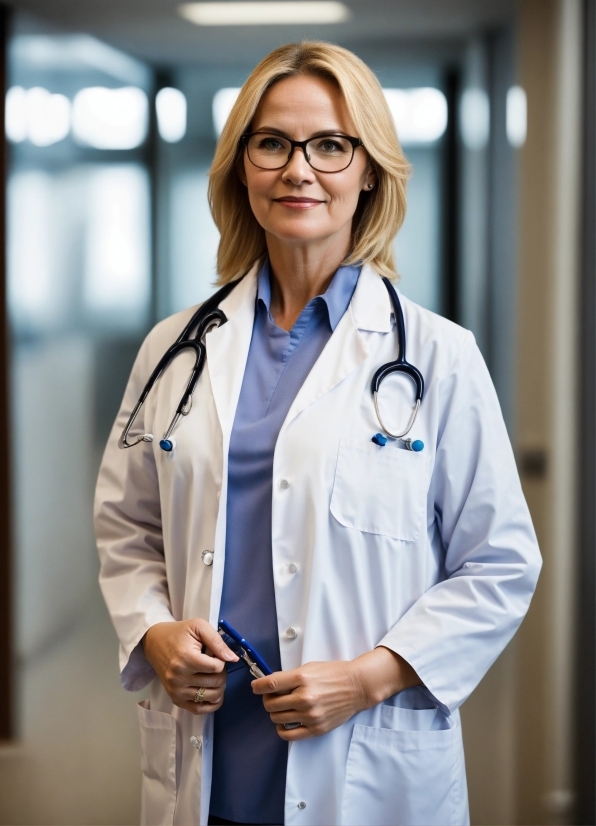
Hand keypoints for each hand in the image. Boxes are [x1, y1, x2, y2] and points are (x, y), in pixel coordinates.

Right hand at [143, 619, 237, 714]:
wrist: (154, 642)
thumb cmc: (179, 633)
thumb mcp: (198, 627)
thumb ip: (217, 642)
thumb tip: (233, 659)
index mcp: (186, 659)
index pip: (216, 667)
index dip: (222, 660)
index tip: (215, 654)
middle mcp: (179, 678)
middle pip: (215, 683)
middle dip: (222, 673)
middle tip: (215, 665)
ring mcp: (176, 691)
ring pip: (210, 697)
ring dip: (219, 687)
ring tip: (213, 676)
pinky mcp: (175, 699)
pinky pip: (198, 710)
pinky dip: (210, 704)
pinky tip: (214, 694)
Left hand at [252, 647, 420, 739]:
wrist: (356, 687)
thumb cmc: (333, 673)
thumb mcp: (309, 667)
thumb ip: (289, 677)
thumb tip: (268, 684)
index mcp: (302, 678)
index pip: (270, 684)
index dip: (258, 686)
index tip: (255, 687)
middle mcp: (304, 697)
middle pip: (271, 704)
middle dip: (267, 699)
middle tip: (273, 696)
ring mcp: (310, 715)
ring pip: (277, 719)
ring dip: (275, 712)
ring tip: (283, 707)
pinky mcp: (316, 729)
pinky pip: (288, 735)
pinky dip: (282, 729)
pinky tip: (285, 721)